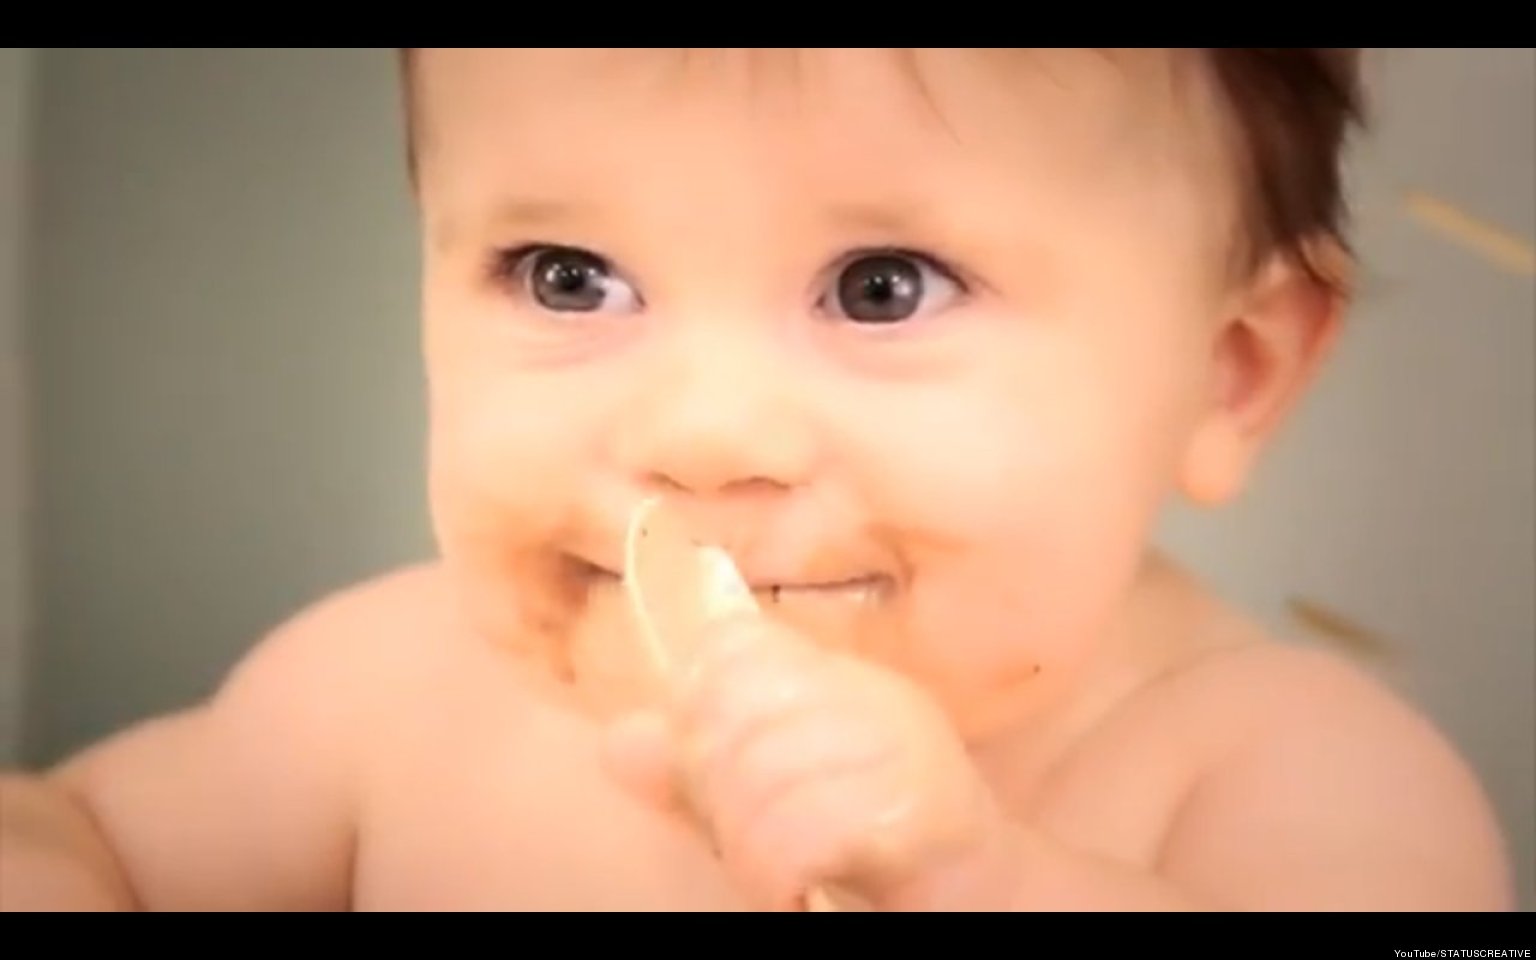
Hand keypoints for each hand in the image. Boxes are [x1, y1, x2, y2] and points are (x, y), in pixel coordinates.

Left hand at [602, 614, 1010, 910]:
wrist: (981, 900)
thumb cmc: (869, 852)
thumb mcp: (772, 807)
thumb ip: (700, 776)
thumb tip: (620, 741)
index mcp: (839, 681)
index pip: (731, 648)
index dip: (697, 712)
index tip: (709, 775)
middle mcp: (873, 699)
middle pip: (731, 712)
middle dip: (715, 792)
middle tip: (744, 840)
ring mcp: (902, 748)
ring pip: (757, 777)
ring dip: (746, 847)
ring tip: (771, 874)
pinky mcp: (918, 809)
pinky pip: (800, 832)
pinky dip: (775, 874)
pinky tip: (793, 889)